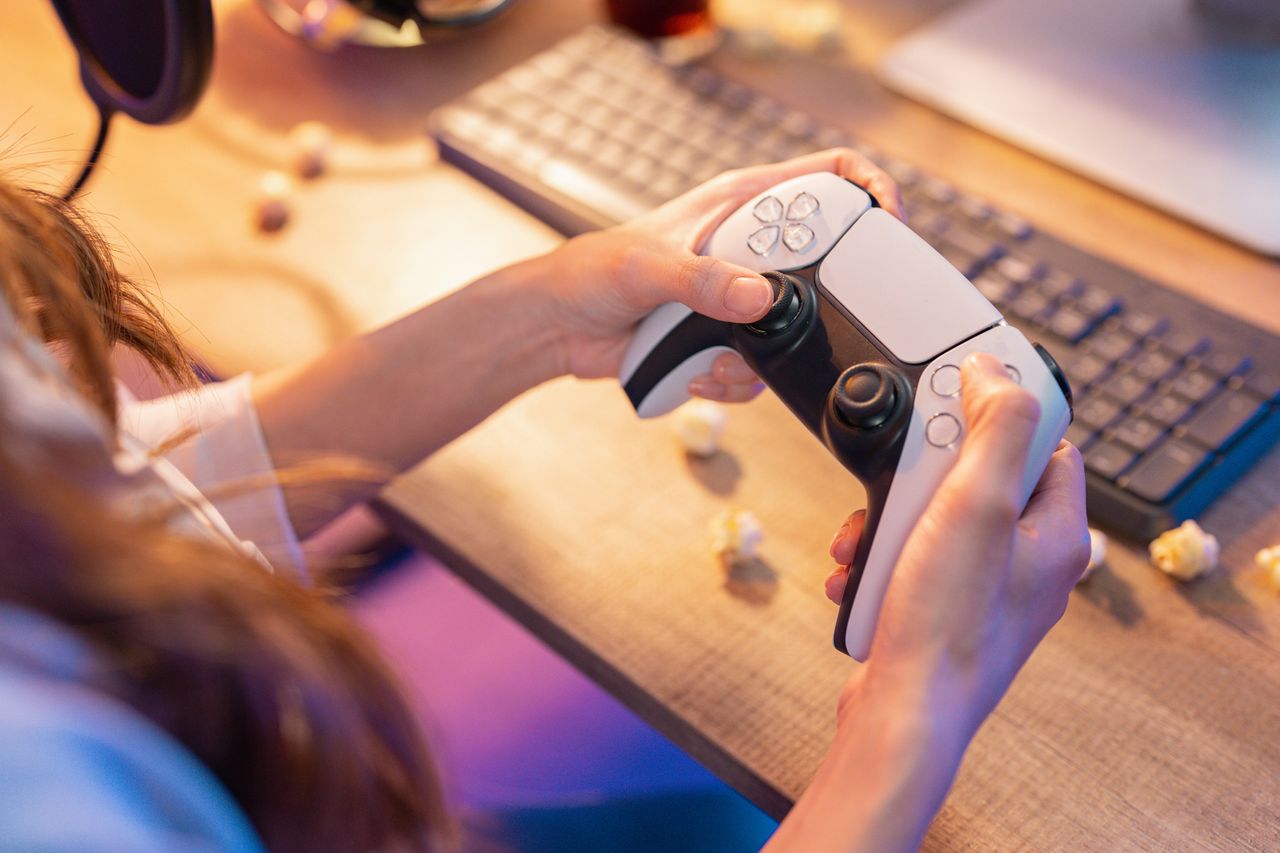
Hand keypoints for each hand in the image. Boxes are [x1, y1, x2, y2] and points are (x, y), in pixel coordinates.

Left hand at [539, 149, 903, 401]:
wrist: (560, 329)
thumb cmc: (593, 273)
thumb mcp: (648, 268)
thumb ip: (704, 280)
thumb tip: (760, 298)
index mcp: (740, 204)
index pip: (827, 175)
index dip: (868, 188)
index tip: (888, 223)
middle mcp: (749, 249)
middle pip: (825, 264)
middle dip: (818, 304)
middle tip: (798, 323)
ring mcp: (741, 298)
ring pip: (796, 329)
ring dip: (762, 357)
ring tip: (714, 354)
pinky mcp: (728, 340)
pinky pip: (760, 370)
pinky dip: (733, 382)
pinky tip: (696, 371)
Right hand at [827, 353, 1088, 736]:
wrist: (905, 712)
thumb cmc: (948, 622)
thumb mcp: (977, 502)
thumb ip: (996, 426)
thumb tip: (994, 371)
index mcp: (1057, 534)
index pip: (1044, 444)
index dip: (997, 417)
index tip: (952, 408)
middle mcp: (1029, 562)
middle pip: (977, 478)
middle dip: (920, 478)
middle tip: (898, 488)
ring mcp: (985, 590)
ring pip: (934, 519)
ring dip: (888, 520)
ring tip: (865, 540)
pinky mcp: (944, 611)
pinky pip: (911, 559)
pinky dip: (879, 558)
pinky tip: (858, 573)